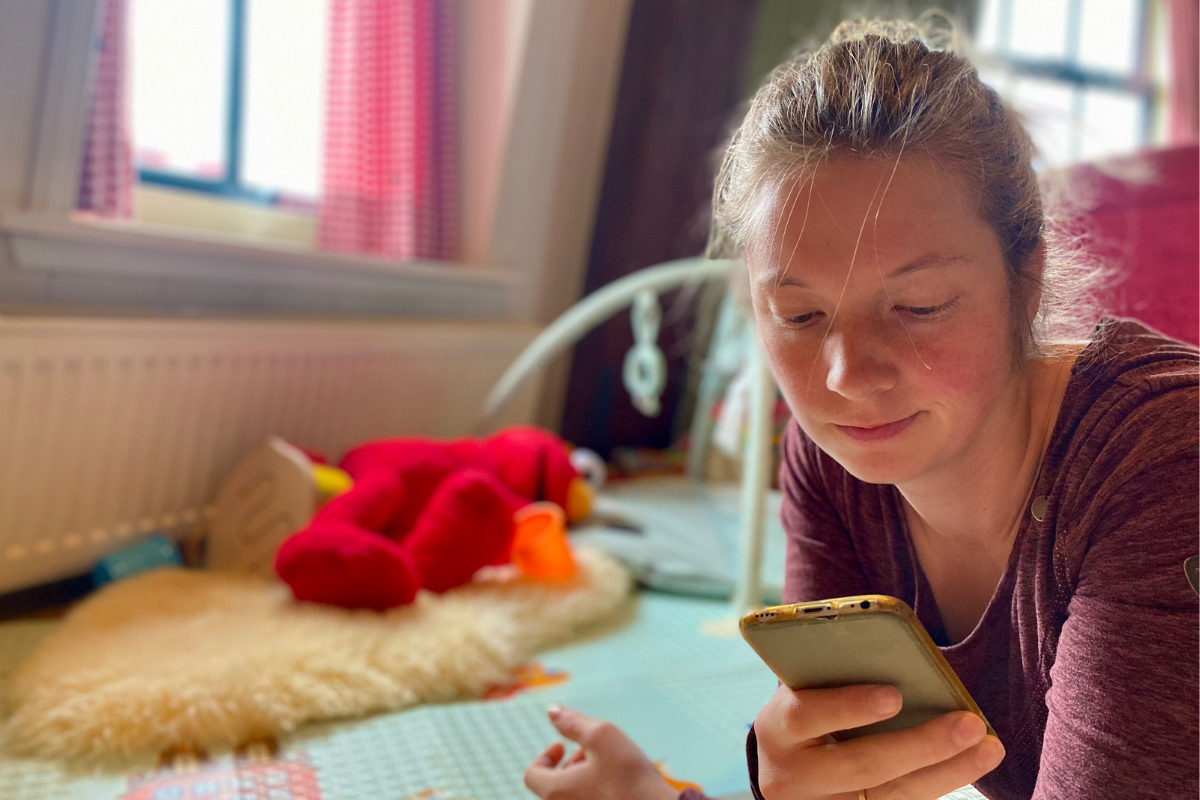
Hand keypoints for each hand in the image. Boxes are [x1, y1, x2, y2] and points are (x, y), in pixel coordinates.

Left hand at [524, 705, 681, 799]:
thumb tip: (552, 710)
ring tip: (609, 766)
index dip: (545, 755)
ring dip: (584, 777)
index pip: (532, 774)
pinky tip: (618, 783)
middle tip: (593, 753)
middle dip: (570, 763)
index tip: (563, 745)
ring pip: (572, 795)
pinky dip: (595, 791)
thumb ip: (572, 722)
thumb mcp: (601, 736)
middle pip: (553, 785)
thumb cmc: (629, 775)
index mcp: (555, 792)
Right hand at [755, 684, 1004, 799]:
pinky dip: (937, 783)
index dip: (848, 707)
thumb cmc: (807, 708)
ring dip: (946, 771)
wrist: (787, 765)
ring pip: (890, 795)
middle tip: (968, 723)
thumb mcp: (805, 689)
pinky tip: (969, 764)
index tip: (893, 695)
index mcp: (777, 729)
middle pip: (860, 766)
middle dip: (920, 746)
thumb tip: (894, 652)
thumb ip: (833, 673)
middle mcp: (792, 777)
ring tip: (987, 747)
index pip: (805, 716)